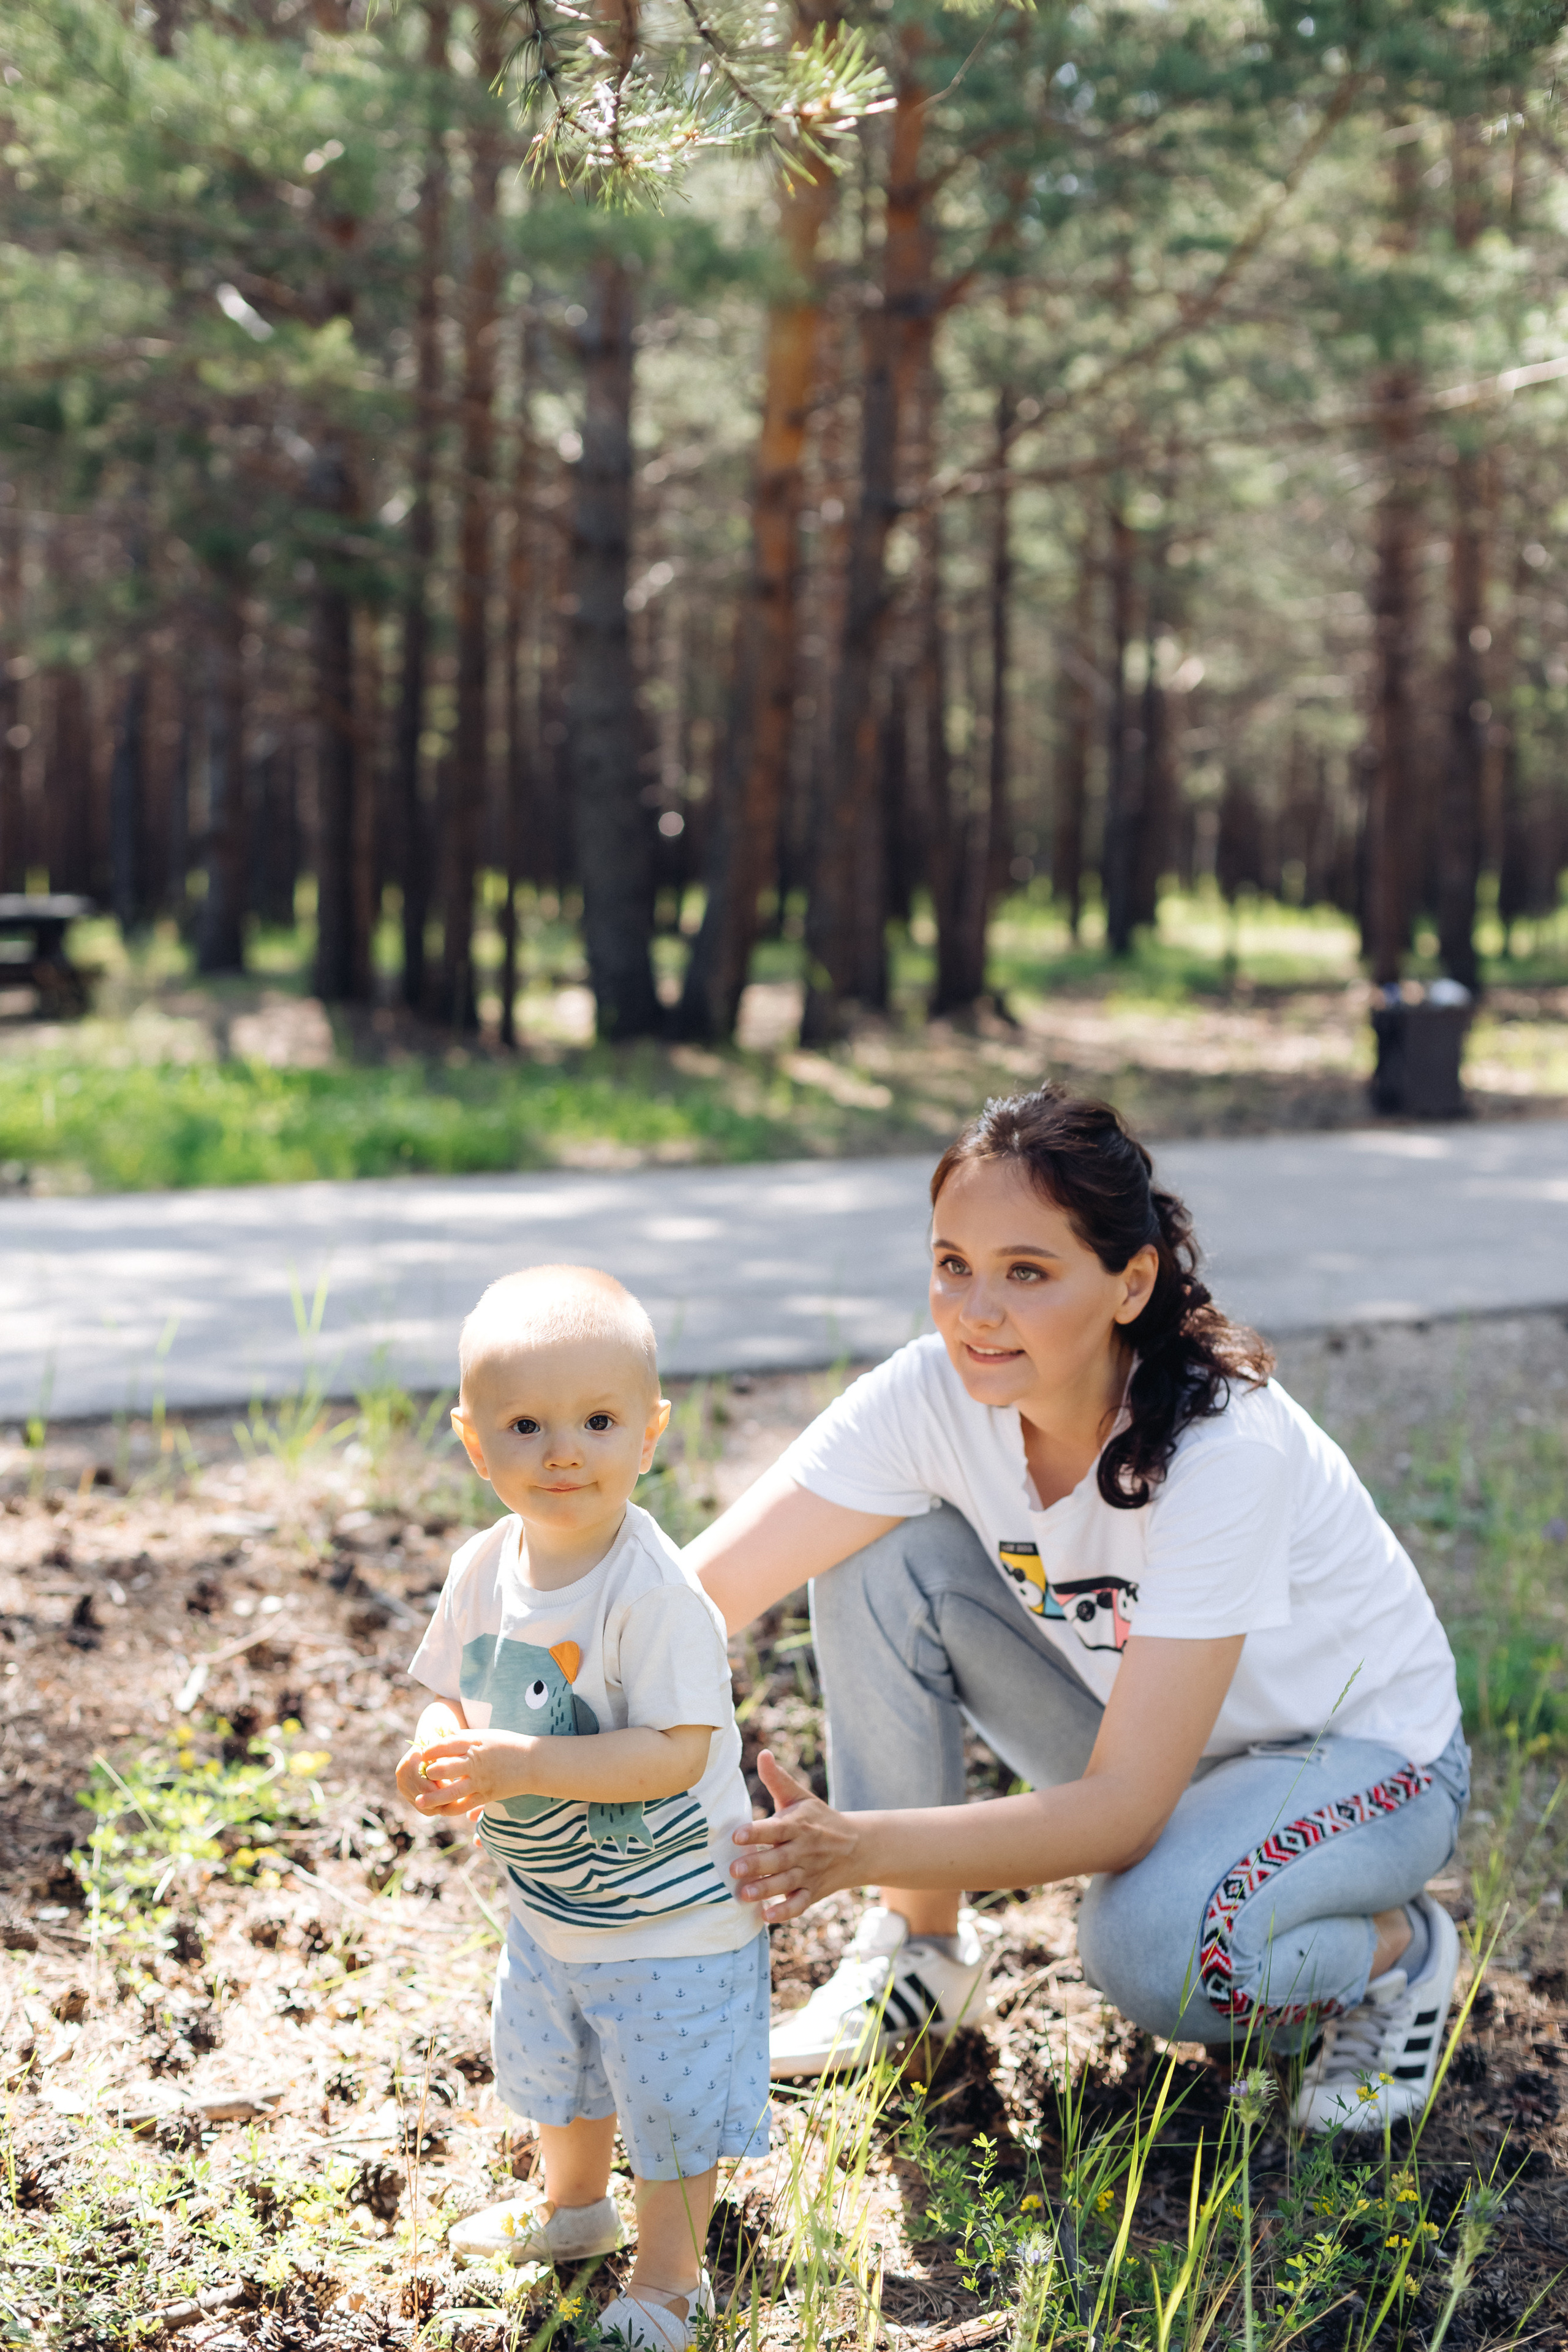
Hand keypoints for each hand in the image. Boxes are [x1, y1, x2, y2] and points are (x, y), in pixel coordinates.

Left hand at [406, 1731, 536, 1816]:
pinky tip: (442, 1810)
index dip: (430, 1750)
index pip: (446, 1745)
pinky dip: (452, 1809)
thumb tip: (443, 1736)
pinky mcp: (487, 1794)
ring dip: (434, 1798)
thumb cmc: (508, 1745)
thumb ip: (464, 1738)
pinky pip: (465, 1805)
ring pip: (452, 1791)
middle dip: (430, 1773)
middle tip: (419, 1776)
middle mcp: (476, 1761)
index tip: (421, 1754)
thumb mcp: (486, 1735)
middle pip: (445, 1768)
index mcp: (475, 1743)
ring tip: (419, 1802)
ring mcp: (481, 1780)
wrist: (534, 1761)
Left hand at [730, 1750, 862, 1922]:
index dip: (756, 1831)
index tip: (736, 1835)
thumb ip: (778, 1779)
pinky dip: (785, 1911)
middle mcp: (803, 1850)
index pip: (776, 1828)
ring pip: (786, 1883)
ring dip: (765, 1890)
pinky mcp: (812, 1892)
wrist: (858, 1846)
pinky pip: (799, 1904)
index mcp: (798, 1824)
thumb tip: (762, 1754)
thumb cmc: (819, 1818)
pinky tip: (767, 1916)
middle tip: (733, 1869)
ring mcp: (809, 1873)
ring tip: (743, 1895)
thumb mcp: (800, 1797)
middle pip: (778, 1858)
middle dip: (757, 1864)